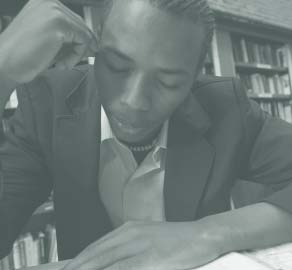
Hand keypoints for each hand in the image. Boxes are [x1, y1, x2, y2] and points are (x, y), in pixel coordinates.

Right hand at [0, 0, 97, 83]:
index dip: (81, 38)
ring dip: (77, 53)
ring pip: (84, 33)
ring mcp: (55, 11)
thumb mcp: (48, 39)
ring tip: (62, 64)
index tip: (81, 53)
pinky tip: (62, 64)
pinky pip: (83, 41)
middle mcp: (50, 2)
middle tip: (71, 62)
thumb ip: (67, 36)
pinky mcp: (59, 24)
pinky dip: (77, 56)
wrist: (6, 63)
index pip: (74, 20)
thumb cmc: (25, 55)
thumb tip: (92, 42)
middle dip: (81, 47)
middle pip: (81, 25)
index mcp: (44, 3)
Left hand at [62, 220, 222, 269]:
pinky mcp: (149, 257)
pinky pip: (122, 269)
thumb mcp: (147, 240)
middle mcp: (129, 233)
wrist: (202, 234)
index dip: (77, 262)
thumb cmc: (176, 240)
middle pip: (94, 255)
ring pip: (103, 262)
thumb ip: (127, 250)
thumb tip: (109, 263)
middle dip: (76, 268)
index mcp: (127, 229)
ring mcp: (138, 244)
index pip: (94, 248)